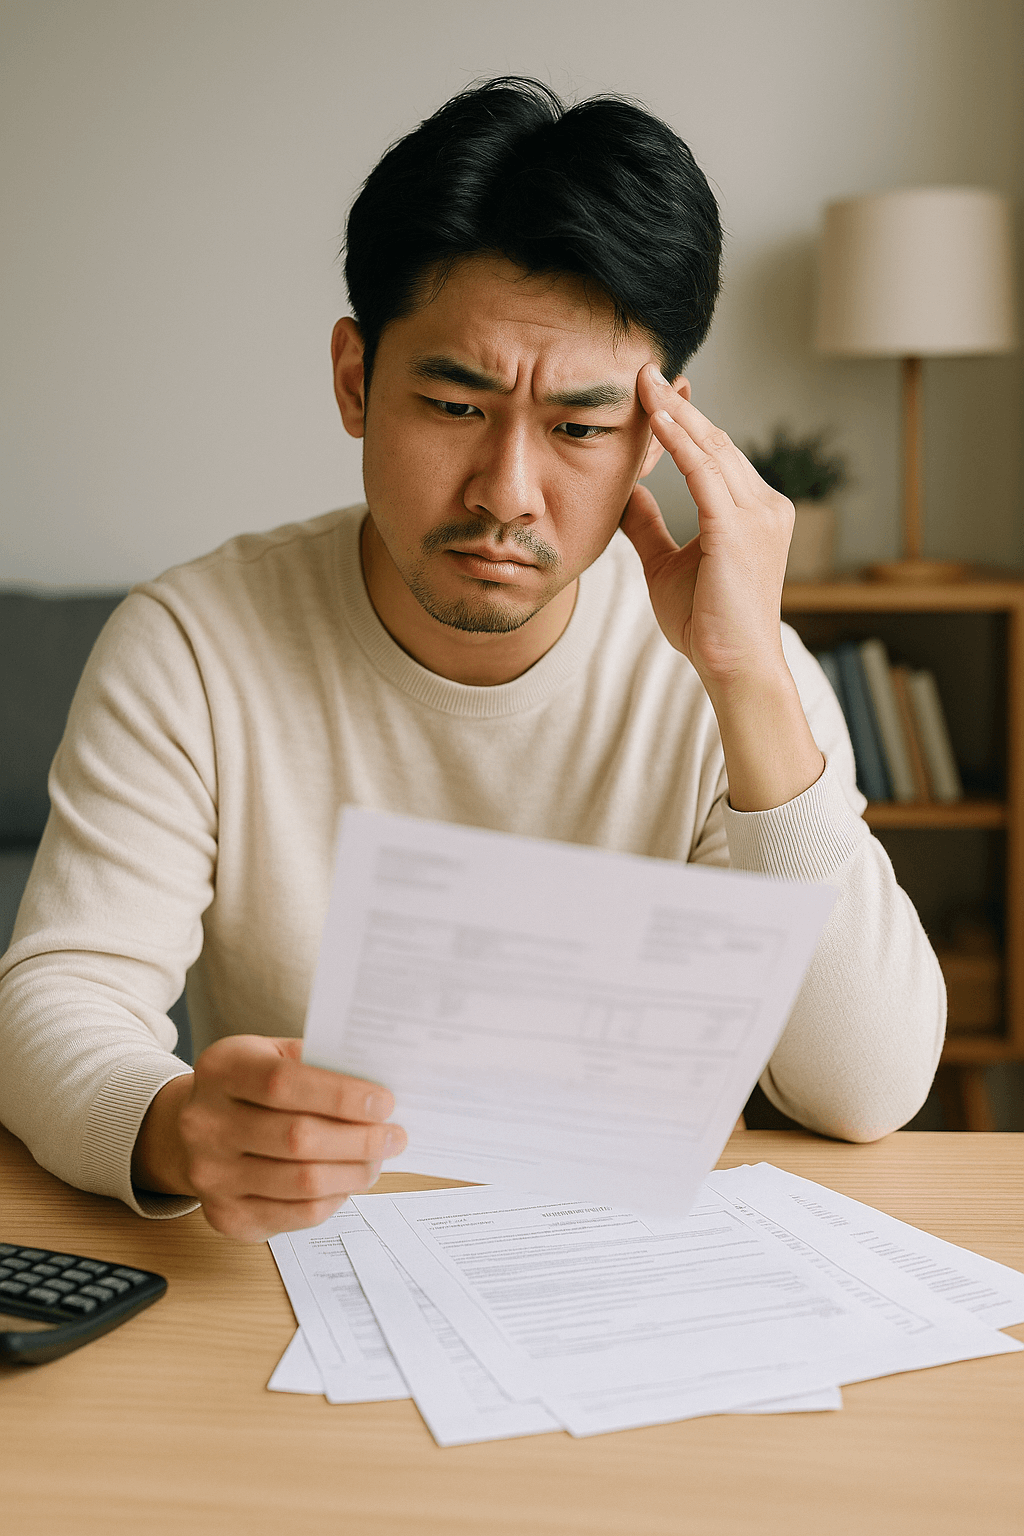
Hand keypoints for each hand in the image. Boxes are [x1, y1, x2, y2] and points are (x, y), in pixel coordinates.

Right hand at [131, 1036, 406, 1241]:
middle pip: (297, 1138)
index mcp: (220, 1069)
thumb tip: (378, 1090)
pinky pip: (297, 1214)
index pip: (283, 1084)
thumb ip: (318, 1064)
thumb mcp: (273, 1055)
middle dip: (359, 1139)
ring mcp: (210, 1175)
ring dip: (354, 1172)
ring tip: (378, 1159)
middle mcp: (204, 1123)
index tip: (384, 1103)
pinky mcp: (226, 1216)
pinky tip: (349, 1180)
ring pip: (302, 1182)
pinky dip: (335, 1198)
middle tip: (394, 1136)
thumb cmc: (252, 1087)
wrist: (196, 1128)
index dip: (340, 1096)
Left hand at [622, 365, 822, 811]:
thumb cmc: (706, 624)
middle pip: (715, 443)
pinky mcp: (740, 529)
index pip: (713, 455)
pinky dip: (680, 442)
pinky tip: (656, 418)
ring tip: (643, 382)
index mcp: (753, 512)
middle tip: (643, 370)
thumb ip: (649, 525)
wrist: (733, 666)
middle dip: (678, 406)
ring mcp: (759, 515)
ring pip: (711, 450)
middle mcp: (765, 506)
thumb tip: (625, 492)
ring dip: (675, 414)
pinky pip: (705, 473)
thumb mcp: (667, 564)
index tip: (650, 392)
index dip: (682, 422)